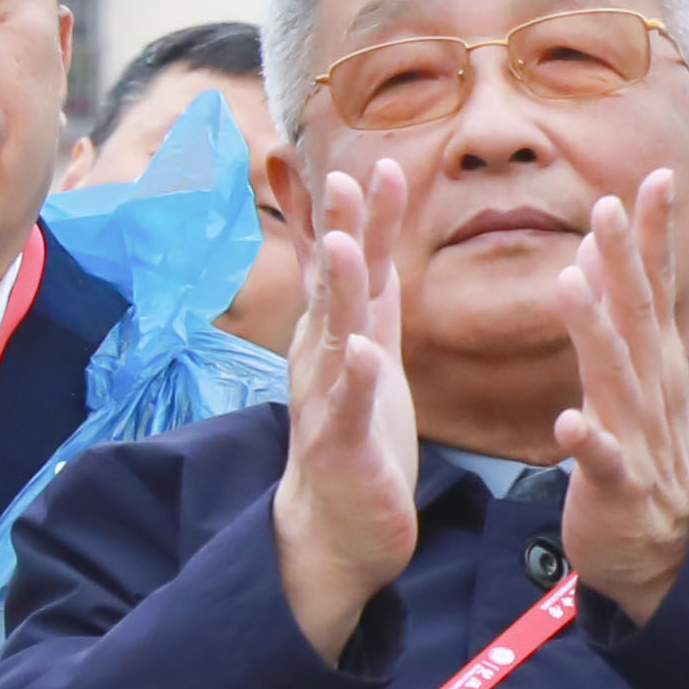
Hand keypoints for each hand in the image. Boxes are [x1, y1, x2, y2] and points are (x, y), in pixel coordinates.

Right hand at [272, 163, 424, 649]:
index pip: (347, 266)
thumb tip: (356, 232)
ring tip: (339, 243)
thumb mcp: (364, 350)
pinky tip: (359, 351)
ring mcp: (327, 400)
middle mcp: (324, 359)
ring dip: (335, 288)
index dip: (355, 217)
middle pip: (334, 285)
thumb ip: (363, 295)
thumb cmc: (357, 432)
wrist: (339, 525)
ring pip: (331, 336)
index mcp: (339, 336)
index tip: (363, 162)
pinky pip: (346, 407)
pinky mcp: (341, 446)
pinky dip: (351, 377)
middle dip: (339, 231)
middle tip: (341, 177)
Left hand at [552, 168, 688, 621]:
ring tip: (570, 282)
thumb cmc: (646, 458)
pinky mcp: (619, 486)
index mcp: (657, 365)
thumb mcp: (641, 383)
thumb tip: (608, 255)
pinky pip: (602, 461)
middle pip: (639, 316)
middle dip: (625, 259)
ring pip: (615, 377)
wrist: (668, 552)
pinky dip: (588, 441)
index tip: (656, 176)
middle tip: (607, 204)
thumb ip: (627, 321)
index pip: (658, 288)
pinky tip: (568, 422)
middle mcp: (654, 391)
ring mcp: (640, 437)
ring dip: (594, 330)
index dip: (655, 233)